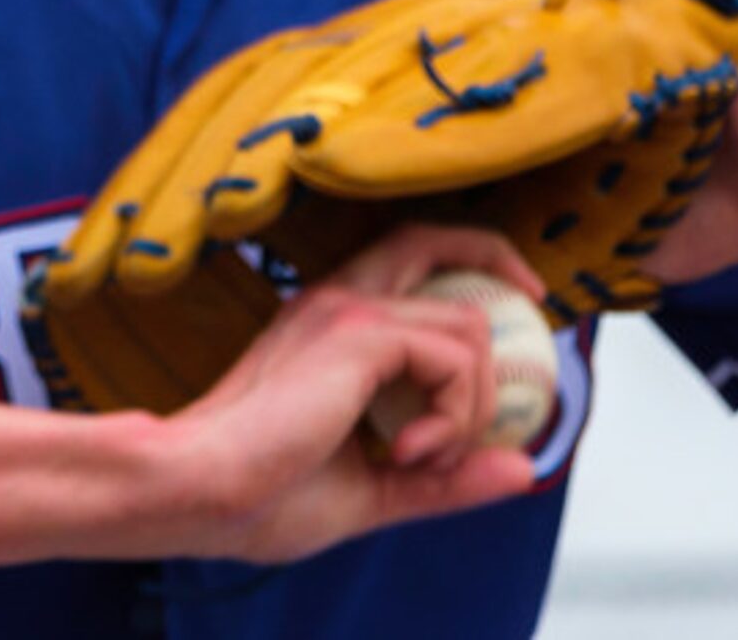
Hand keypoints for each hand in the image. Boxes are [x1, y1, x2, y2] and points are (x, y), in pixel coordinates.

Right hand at [156, 223, 540, 565]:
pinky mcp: (358, 332)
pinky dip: (455, 414)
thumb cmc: (259, 493)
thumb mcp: (375, 489)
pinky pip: (456, 359)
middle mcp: (337, 301)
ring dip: (473, 403)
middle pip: (433, 243)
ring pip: (469, 327)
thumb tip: (524, 468)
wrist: (201, 491)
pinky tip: (409, 452)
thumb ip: (447, 477)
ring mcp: (347, 310)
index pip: (408, 262)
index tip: (517, 311)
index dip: (471, 268)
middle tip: (537, 325)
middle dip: (499, 270)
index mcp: (330, 327)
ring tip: (422, 455)